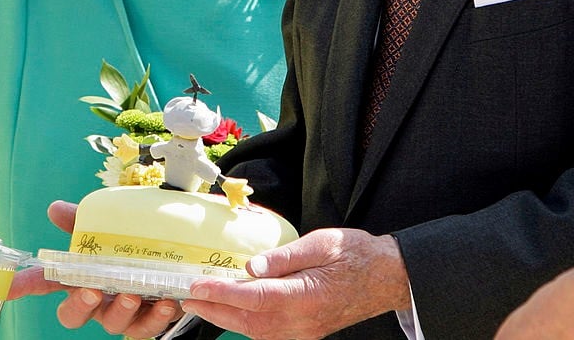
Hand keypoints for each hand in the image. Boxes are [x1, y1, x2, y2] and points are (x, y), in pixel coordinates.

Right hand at [9, 200, 181, 337]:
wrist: (173, 252)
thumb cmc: (131, 242)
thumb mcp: (110, 224)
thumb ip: (83, 219)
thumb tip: (55, 208)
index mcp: (81, 274)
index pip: (46, 282)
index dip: (25, 284)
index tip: (7, 288)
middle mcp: (96, 297)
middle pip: (74, 313)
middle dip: (80, 304)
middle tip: (93, 289)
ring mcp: (120, 311)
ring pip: (111, 323)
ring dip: (121, 310)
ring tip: (134, 293)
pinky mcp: (147, 319)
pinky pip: (146, 328)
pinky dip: (156, 317)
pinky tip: (166, 302)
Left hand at [181, 228, 410, 339]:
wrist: (384, 277)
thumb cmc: (355, 254)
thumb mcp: (321, 243)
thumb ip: (284, 256)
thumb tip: (250, 265)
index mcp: (304, 297)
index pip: (253, 298)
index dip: (222, 293)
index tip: (197, 286)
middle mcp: (301, 322)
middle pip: (247, 321)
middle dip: (214, 310)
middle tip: (188, 296)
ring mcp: (303, 332)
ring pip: (255, 331)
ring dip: (227, 318)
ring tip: (204, 302)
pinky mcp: (305, 332)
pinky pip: (268, 333)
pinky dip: (246, 323)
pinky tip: (235, 309)